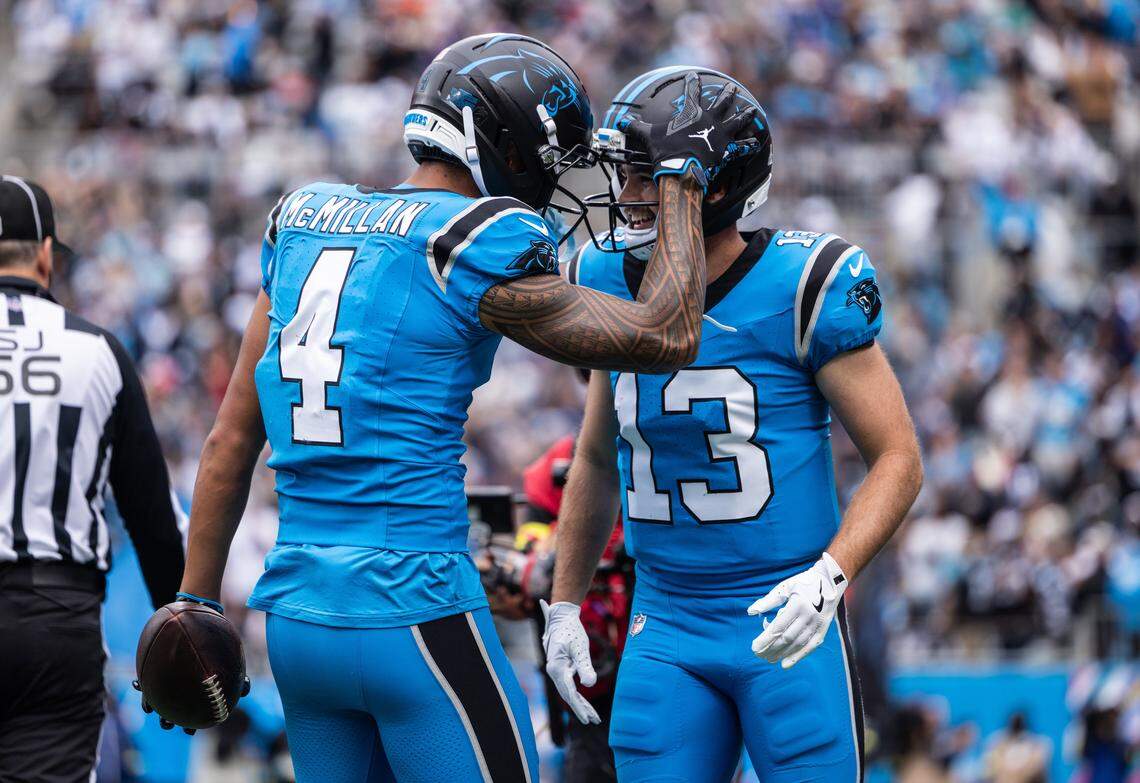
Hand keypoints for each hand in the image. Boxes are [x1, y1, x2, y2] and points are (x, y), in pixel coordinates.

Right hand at [540, 600, 599, 723]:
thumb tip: (589, 685)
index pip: (570, 693)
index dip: (580, 707)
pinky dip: (577, 694)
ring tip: (592, 715)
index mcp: (556, 668)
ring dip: (580, 703)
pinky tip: (584, 701)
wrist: (561, 618)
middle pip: (568, 695)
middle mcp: (553, 671)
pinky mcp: (560, 668)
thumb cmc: (571, 631)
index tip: (589, 719)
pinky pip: (568, 684)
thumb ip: (585, 666)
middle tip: (594, 721)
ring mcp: (555, 670)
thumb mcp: (581, 648)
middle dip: (581, 708)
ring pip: (568, 691)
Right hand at [623, 72, 759, 189]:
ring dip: (744, 116)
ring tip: (751, 111)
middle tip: (731, 87)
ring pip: (736, 120)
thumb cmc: (665, 151)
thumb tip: (619, 121)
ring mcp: (720, 133)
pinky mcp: (727, 149)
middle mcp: (710, 119)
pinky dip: (748, 145)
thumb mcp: (648, 136)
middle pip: (721, 102)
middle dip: (726, 94)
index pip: (691, 91)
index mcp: (692, 112)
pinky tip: (755, 142)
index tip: (693, 76)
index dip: (692, 82)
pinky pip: (741, 146)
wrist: (681, 168)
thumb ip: (636, 126)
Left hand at [747, 552, 847, 668]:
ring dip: (782, 654)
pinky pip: (810, 646)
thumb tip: (750, 611)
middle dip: (771, 648)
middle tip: (759, 654)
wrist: (830, 581)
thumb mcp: (785, 588)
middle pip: (787, 638)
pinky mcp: (823, 629)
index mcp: (798, 604)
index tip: (754, 647)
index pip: (778, 626)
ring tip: (769, 659)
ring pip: (797, 643)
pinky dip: (798, 656)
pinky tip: (785, 663)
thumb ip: (768, 601)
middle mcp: (809, 616)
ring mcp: (817, 624)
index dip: (766, 639)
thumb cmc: (803, 583)